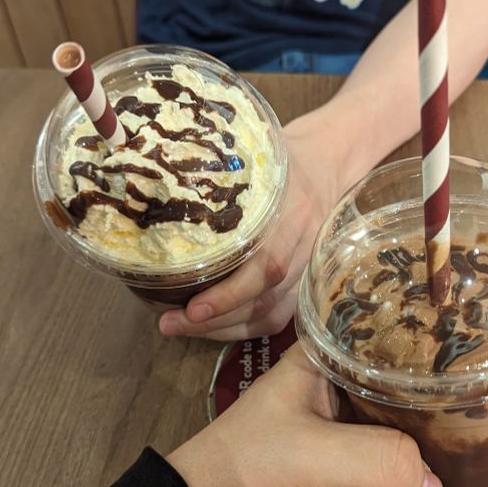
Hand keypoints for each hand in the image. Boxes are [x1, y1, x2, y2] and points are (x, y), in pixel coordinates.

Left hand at [158, 113, 344, 341]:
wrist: (331, 161)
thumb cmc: (283, 157)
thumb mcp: (256, 158)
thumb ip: (220, 179)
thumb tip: (156, 186)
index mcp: (295, 213)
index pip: (267, 267)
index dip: (230, 294)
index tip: (192, 308)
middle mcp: (305, 248)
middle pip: (263, 300)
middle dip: (213, 320)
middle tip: (167, 322)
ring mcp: (309, 271)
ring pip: (268, 315)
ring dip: (222, 329)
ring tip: (179, 327)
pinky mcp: (307, 286)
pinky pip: (276, 317)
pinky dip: (242, 329)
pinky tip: (211, 327)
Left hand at [167, 344, 442, 486]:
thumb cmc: (249, 471)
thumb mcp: (313, 456)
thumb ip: (380, 460)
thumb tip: (436, 485)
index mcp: (323, 359)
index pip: (382, 328)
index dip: (425, 325)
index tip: (477, 324)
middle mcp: (340, 385)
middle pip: (402, 373)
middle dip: (443, 376)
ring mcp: (349, 429)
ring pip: (406, 418)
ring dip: (440, 422)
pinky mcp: (355, 471)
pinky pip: (401, 461)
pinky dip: (428, 464)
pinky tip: (468, 459)